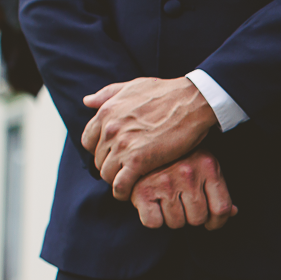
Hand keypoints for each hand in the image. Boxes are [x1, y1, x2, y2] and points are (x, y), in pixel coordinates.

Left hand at [81, 77, 217, 198]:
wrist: (192, 101)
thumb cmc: (167, 92)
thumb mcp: (133, 86)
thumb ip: (107, 94)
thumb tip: (87, 101)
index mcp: (106, 112)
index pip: (88, 141)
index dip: (100, 151)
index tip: (114, 156)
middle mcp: (110, 129)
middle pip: (98, 160)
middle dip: (111, 167)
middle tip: (127, 171)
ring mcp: (123, 146)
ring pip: (107, 174)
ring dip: (117, 181)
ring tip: (131, 182)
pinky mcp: (140, 160)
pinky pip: (120, 184)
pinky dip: (122, 192)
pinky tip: (130, 194)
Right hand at [128, 150, 236, 229]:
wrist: (140, 143)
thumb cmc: (177, 157)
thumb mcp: (202, 165)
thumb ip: (217, 188)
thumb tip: (233, 212)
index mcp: (208, 166)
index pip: (221, 208)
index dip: (217, 222)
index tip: (210, 224)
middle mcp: (188, 174)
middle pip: (198, 219)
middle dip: (191, 218)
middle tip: (183, 207)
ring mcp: (165, 182)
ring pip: (176, 223)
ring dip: (173, 219)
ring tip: (167, 203)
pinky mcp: (143, 190)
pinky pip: (153, 222)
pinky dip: (153, 220)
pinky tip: (153, 206)